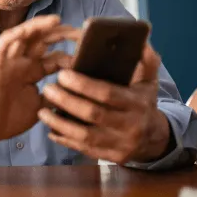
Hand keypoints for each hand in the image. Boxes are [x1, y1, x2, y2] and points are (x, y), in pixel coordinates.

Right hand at [0, 15, 78, 155]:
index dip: (73, 53)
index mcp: (34, 72)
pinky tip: (32, 28)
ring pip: (26, 35)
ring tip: (59, 21)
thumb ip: (55, 95)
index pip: (56, 56)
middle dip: (63, 34)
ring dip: (41, 27)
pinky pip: (5, 42)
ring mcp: (10, 61)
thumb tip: (78, 91)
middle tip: (82, 33)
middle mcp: (23, 62)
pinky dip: (18, 32)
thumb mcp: (41, 107)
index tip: (92, 53)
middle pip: (44, 41)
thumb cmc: (8, 119)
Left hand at [38, 44, 171, 163]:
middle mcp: (129, 125)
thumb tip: (140, 39)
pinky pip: (84, 149)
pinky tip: (50, 130)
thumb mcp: (149, 81)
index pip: (107, 94)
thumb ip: (145, 60)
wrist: (154, 139)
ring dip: (60, 123)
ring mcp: (119, 144)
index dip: (83, 85)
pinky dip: (65, 139)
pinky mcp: (110, 156)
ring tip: (42, 111)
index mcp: (137, 103)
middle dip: (67, 101)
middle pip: (93, 114)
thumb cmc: (143, 103)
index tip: (62, 74)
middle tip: (47, 88)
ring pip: (85, 135)